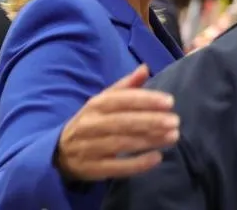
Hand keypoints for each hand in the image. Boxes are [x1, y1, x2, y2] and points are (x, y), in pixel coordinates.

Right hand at [55, 64, 178, 180]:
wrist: (60, 151)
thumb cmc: (93, 121)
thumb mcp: (105, 101)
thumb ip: (126, 86)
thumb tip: (145, 68)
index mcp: (96, 105)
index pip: (121, 100)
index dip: (145, 100)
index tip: (169, 102)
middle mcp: (90, 125)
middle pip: (122, 122)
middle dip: (151, 121)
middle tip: (175, 121)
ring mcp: (89, 148)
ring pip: (121, 143)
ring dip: (149, 140)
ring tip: (173, 137)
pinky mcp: (92, 169)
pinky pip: (115, 167)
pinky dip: (137, 164)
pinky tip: (157, 158)